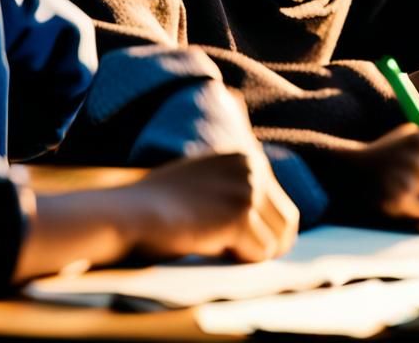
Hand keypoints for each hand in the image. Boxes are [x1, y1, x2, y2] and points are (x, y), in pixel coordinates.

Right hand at [130, 150, 299, 262]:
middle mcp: (252, 166)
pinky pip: (260, 255)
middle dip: (264, 243)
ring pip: (277, 241)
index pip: (281, 207)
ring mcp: (247, 188)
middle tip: (229, 247)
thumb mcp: (206, 183)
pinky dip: (239, 260)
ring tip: (215, 242)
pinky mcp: (240, 214)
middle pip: (287, 223)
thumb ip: (236, 190)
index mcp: (245, 157)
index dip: (261, 232)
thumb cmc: (162, 206)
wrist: (131, 213)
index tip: (227, 233)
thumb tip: (278, 228)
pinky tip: (210, 245)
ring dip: (250, 252)